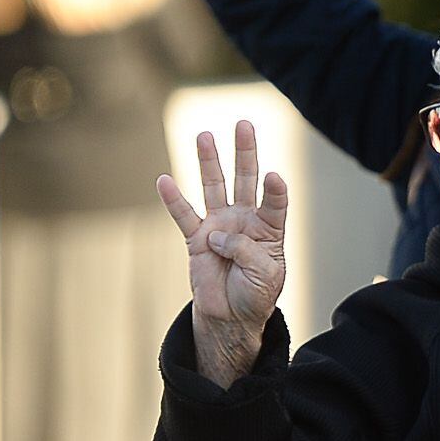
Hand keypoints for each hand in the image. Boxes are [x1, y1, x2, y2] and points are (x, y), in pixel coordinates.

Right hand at [159, 120, 289, 388]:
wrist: (231, 316)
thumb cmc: (256, 294)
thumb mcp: (265, 274)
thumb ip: (245, 250)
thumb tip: (216, 233)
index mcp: (270, 228)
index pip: (275, 201)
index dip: (275, 189)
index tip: (275, 176)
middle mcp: (244, 220)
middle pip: (245, 179)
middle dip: (245, 152)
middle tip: (245, 124)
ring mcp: (219, 226)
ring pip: (213, 187)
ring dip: (209, 162)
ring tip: (205, 134)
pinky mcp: (195, 239)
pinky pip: (183, 215)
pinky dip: (173, 199)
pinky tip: (164, 179)